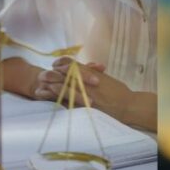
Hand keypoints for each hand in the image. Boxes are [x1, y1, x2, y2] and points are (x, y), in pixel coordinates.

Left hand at [35, 58, 155, 130]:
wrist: (129, 106)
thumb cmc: (121, 93)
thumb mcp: (107, 79)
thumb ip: (95, 75)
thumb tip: (89, 71)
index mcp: (92, 73)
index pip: (72, 64)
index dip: (61, 63)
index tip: (54, 65)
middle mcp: (87, 81)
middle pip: (64, 74)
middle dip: (52, 75)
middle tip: (42, 77)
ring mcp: (87, 94)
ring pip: (65, 87)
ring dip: (51, 87)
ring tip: (40, 89)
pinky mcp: (87, 106)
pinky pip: (70, 103)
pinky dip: (59, 102)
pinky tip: (51, 103)